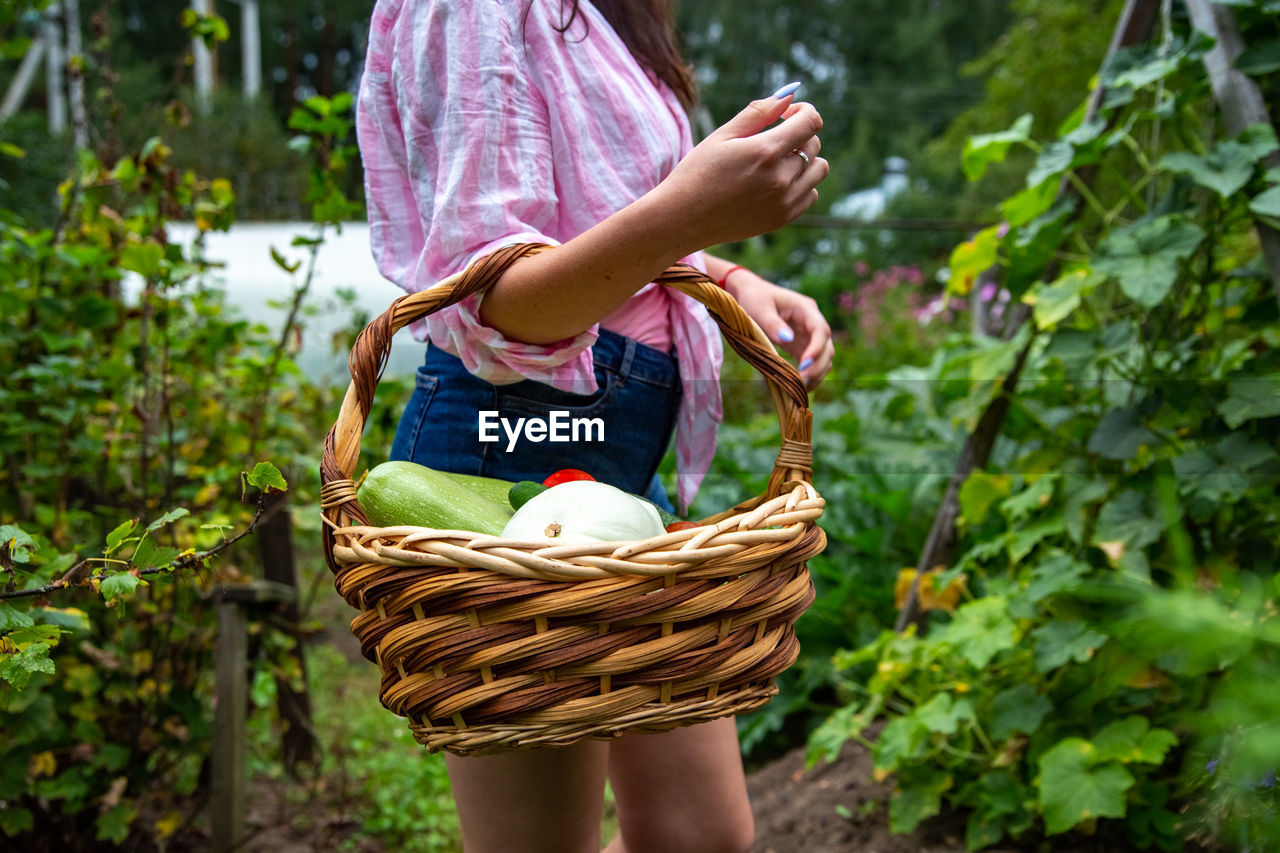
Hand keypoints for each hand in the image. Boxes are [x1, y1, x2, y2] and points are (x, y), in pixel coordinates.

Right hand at [654, 92, 828, 253]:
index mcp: (765, 152)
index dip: (803, 111)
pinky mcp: (781, 220)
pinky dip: (801, 184)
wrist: (682, 219)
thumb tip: (788, 95)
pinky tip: (777, 182)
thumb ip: (758, 112)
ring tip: (779, 161)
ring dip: (805, 159)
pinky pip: (810, 195)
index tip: (787, 114)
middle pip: (814, 145)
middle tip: (772, 138)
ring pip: (818, 170)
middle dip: (799, 134)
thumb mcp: (722, 136)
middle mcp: (780, 179)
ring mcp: (783, 202)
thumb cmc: (696, 172)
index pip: (811, 122)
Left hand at [723, 268, 833, 390]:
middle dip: (818, 365)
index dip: (816, 348)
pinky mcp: (802, 346)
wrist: (750, 295)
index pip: (820, 330)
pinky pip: (813, 363)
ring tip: (801, 388)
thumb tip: (787, 339)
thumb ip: (772, 323)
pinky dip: (810, 375)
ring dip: (817, 373)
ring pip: (824, 357)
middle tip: (801, 381)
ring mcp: (809, 335)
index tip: (804, 363)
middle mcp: (812, 322)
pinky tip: (799, 387)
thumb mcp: (759, 308)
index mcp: (806, 309)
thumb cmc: (754, 298)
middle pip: (827, 346)